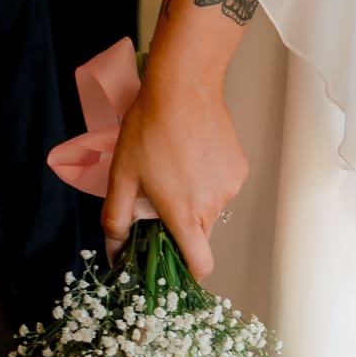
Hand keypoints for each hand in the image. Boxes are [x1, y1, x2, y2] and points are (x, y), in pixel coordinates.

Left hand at [100, 64, 247, 282]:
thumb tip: (115, 250)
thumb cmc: (150, 128)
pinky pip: (221, 185)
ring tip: (175, 165)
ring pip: (211, 207)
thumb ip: (116, 218)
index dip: (188, 270)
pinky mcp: (239, 166)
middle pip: (201, 234)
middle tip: (159, 195)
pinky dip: (207, 179)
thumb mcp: (122, 175)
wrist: (184, 87)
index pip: (200, 263)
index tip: (173, 261)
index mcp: (185, 213)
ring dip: (194, 198)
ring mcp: (230, 185)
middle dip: (181, 225)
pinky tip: (192, 153)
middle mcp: (213, 204)